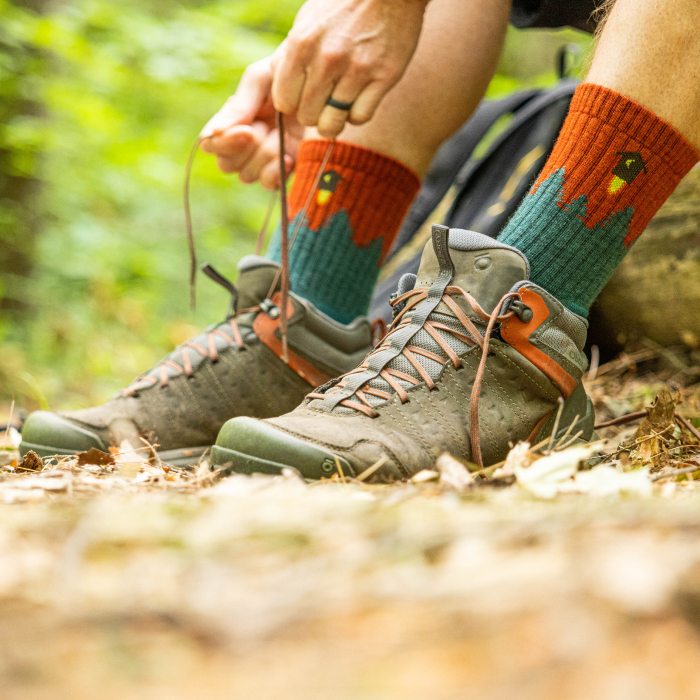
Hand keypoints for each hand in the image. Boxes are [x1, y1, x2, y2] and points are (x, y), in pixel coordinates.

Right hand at [199, 57, 303, 188]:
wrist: (325, 84)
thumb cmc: (289, 74)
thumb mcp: (261, 80)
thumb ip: (238, 105)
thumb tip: (213, 133)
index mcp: (232, 121)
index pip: (210, 144)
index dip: (224, 143)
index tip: (248, 131)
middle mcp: (243, 144)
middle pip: (227, 165)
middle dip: (246, 149)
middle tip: (266, 129)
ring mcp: (264, 159)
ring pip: (247, 175)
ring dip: (265, 156)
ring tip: (282, 135)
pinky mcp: (285, 169)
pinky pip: (269, 184)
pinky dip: (277, 171)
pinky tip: (289, 155)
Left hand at [272, 0, 428, 137]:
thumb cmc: (342, 7)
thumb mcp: (306, 23)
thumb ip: (289, 57)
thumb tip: (277, 90)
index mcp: (301, 44)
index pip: (284, 102)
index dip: (293, 104)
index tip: (303, 96)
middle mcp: (327, 59)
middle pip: (307, 117)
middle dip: (314, 113)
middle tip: (324, 100)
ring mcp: (357, 69)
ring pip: (333, 123)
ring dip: (335, 118)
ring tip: (340, 103)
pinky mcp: (384, 77)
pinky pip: (360, 117)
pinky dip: (358, 114)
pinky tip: (360, 98)